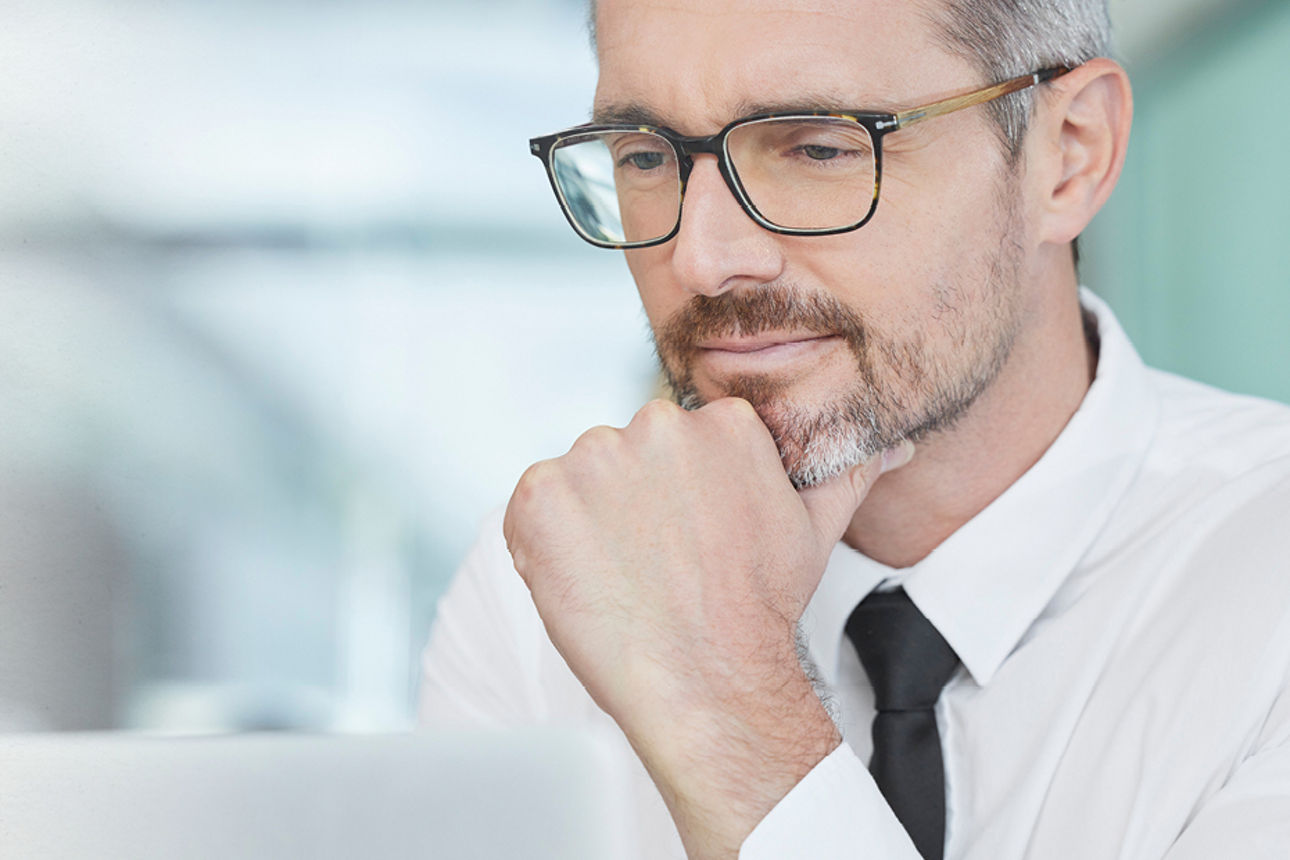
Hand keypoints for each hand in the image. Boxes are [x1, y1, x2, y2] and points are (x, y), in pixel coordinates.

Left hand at [503, 397, 911, 857]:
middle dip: (630, 501)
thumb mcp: (813, 530)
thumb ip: (847, 472)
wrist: (707, 680)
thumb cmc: (758, 611)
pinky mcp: (540, 496)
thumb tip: (895, 443)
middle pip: (625, 454)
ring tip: (623, 577)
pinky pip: (532, 506)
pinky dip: (546, 542)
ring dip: (587, 521)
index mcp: (720, 423)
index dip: (673, 495)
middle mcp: (655, 425)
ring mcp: (592, 458)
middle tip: (654, 563)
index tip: (683, 539)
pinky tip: (586, 579)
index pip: (676, 442)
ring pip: (578, 479)